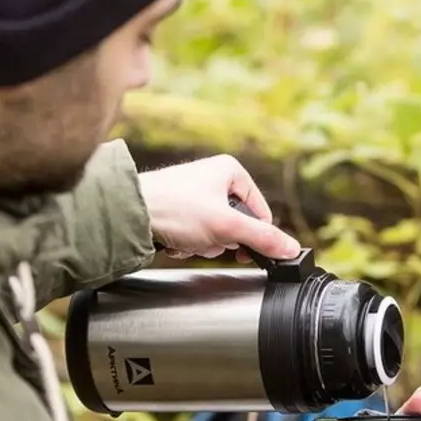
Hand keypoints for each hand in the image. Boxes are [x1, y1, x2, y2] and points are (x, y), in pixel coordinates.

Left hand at [138, 155, 300, 260]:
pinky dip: (187, 243)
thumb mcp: (226, 225)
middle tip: (206, 238)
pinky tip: (174, 239)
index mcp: (230, 170)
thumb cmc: (174, 208)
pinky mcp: (177, 211)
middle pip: (236, 225)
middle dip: (220, 240)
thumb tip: (292, 249)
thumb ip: (262, 238)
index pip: (260, 211)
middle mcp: (213, 178)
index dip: (252, 235)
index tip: (242, 249)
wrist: (129, 214)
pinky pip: (195, 236)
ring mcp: (194, 196)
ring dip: (202, 244)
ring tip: (186, 238)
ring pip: (215, 234)